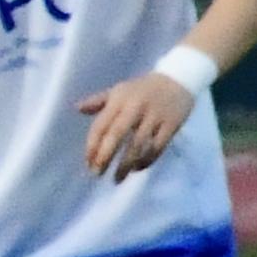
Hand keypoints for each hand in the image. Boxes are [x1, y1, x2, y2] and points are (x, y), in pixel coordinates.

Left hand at [78, 69, 195, 176]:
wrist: (180, 78)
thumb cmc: (143, 88)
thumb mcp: (120, 90)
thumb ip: (98, 101)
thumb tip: (77, 108)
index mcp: (120, 100)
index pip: (102, 125)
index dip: (93, 145)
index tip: (88, 163)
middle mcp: (136, 108)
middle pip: (117, 135)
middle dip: (105, 156)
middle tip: (97, 173)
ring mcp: (155, 117)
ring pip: (138, 144)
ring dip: (126, 164)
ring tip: (117, 178)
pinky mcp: (172, 125)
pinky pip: (158, 146)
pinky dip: (147, 160)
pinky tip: (137, 169)